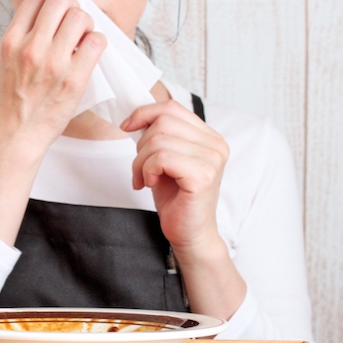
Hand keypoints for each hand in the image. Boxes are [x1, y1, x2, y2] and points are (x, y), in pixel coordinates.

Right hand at [0, 0, 106, 163]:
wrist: (16, 136)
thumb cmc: (14, 102)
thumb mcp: (8, 61)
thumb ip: (26, 36)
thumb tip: (52, 16)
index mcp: (11, 40)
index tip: (60, 8)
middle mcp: (30, 48)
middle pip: (61, 0)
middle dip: (72, 8)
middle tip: (73, 26)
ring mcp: (53, 63)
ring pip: (81, 18)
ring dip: (86, 25)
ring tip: (81, 41)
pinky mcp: (73, 80)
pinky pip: (96, 42)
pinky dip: (97, 43)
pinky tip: (89, 55)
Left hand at [122, 99, 245, 318]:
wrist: (189, 234)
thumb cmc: (176, 200)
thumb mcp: (164, 161)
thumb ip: (158, 136)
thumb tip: (135, 117)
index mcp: (209, 137)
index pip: (172, 108)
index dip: (144, 114)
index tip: (127, 127)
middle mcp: (216, 145)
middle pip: (163, 122)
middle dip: (141, 145)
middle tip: (141, 170)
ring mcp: (212, 159)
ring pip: (159, 140)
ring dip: (141, 162)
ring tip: (145, 180)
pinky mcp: (202, 176)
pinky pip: (162, 158)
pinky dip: (147, 170)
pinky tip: (150, 184)